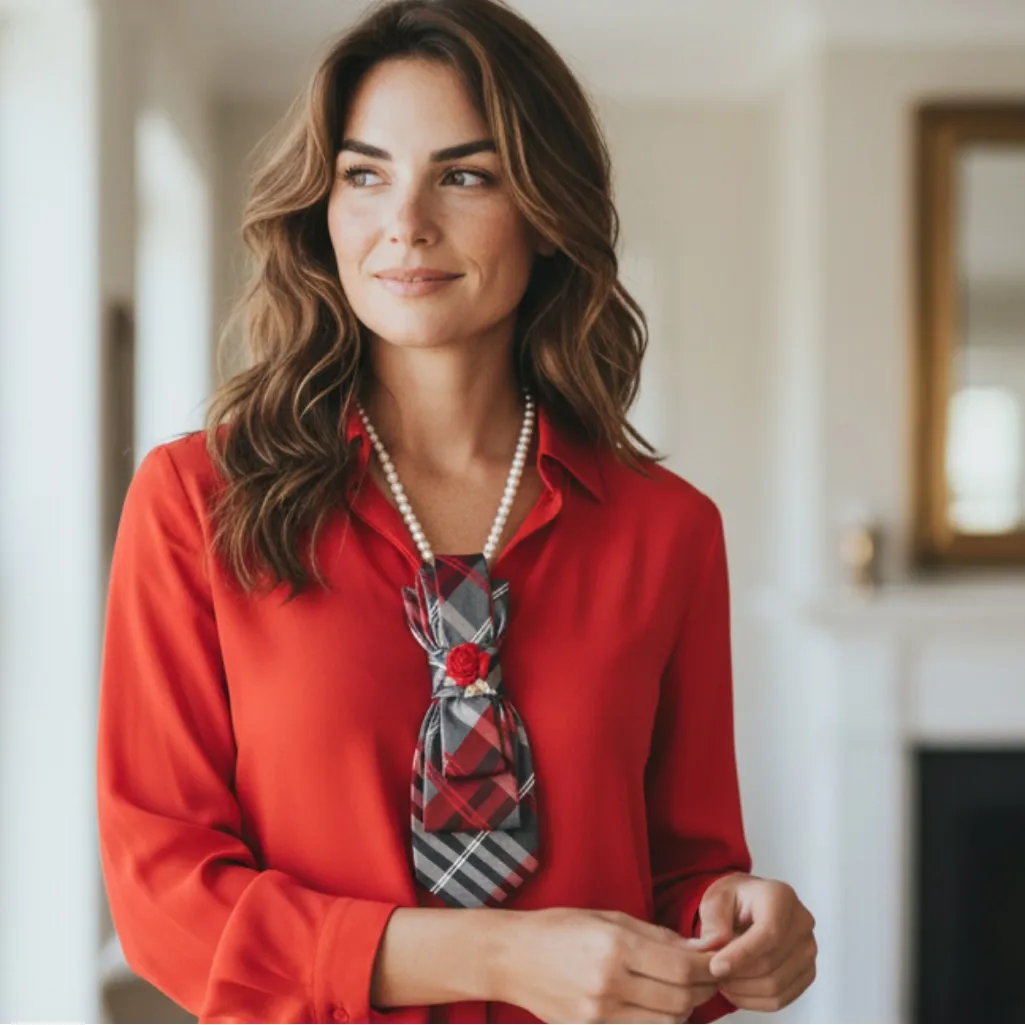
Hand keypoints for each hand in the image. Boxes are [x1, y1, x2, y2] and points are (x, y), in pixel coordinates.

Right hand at [495, 907, 718, 1022]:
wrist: (510, 956)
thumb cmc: (557, 928)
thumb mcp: (608, 917)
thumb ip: (654, 935)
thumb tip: (697, 950)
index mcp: (615, 946)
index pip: (682, 968)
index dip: (709, 967)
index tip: (720, 959)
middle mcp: (610, 982)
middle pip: (680, 999)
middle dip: (704, 989)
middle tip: (710, 975)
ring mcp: (600, 1011)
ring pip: (666, 1020)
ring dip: (685, 1007)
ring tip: (686, 989)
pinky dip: (658, 1018)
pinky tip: (658, 1001)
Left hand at [695, 873, 816, 1012]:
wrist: (750, 905)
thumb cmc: (733, 899)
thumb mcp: (715, 899)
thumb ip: (714, 922)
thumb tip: (714, 948)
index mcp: (781, 897)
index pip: (768, 933)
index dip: (741, 955)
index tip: (715, 967)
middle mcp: (802, 922)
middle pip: (771, 963)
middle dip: (737, 974)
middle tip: (712, 974)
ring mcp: (808, 949)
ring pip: (777, 985)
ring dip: (743, 990)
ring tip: (721, 980)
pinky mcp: (807, 971)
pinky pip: (782, 998)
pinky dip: (755, 1001)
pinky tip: (737, 989)